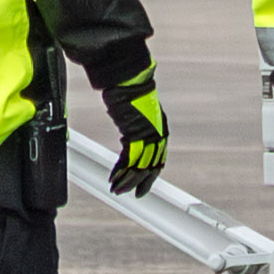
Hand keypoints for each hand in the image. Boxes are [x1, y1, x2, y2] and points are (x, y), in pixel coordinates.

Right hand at [96, 65, 167, 196]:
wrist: (129, 79)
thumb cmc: (130, 90)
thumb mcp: (136, 112)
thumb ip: (136, 126)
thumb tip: (130, 136)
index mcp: (160, 128)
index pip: (158, 157)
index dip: (151, 172)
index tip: (145, 183)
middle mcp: (157, 134)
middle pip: (151, 165)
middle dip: (141, 181)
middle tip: (134, 194)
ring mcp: (148, 135)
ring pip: (139, 166)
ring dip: (127, 181)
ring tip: (117, 190)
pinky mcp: (136, 135)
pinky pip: (129, 161)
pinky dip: (120, 172)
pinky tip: (113, 179)